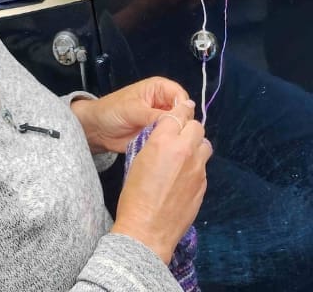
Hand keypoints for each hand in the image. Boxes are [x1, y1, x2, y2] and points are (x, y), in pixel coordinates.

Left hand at [70, 76, 189, 153]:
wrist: (97, 129)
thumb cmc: (111, 111)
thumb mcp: (133, 110)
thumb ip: (156, 114)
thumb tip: (181, 117)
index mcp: (159, 89)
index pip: (182, 97)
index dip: (183, 110)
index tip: (179, 123)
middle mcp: (164, 103)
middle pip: (184, 113)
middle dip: (182, 125)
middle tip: (176, 137)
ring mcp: (162, 120)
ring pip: (180, 128)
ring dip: (177, 136)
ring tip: (171, 145)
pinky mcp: (159, 135)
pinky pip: (171, 139)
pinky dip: (170, 145)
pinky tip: (168, 151)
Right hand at [111, 100, 211, 263]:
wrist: (147, 229)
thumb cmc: (134, 195)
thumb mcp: (139, 159)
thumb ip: (155, 142)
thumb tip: (165, 135)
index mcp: (164, 140)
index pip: (178, 113)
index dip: (178, 110)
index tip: (179, 108)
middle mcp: (185, 151)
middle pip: (196, 126)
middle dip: (188, 127)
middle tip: (178, 134)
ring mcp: (197, 169)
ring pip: (205, 145)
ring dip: (196, 144)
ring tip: (183, 154)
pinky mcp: (203, 185)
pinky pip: (203, 166)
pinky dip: (195, 164)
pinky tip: (181, 176)